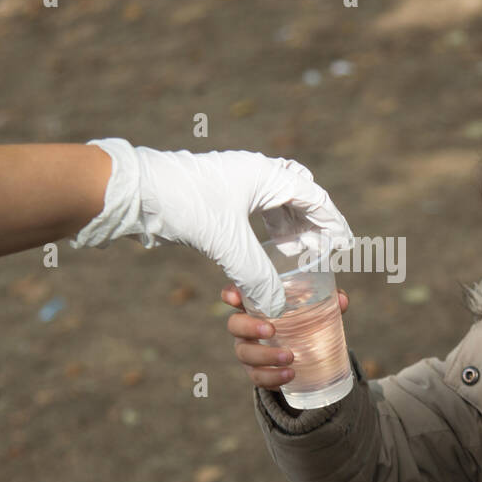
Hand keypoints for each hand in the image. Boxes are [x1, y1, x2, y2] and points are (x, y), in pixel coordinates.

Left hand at [71, 141, 352, 317]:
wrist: (137, 191)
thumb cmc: (184, 206)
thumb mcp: (226, 244)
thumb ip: (256, 276)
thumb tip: (275, 308)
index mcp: (266, 175)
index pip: (313, 199)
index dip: (332, 224)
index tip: (345, 248)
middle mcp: (256, 173)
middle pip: (299, 196)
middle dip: (313, 226)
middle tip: (320, 253)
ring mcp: (237, 180)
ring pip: (277, 202)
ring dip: (291, 228)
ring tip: (296, 255)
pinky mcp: (220, 193)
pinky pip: (258, 208)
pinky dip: (269, 228)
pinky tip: (267, 248)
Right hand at [222, 283, 349, 390]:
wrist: (303, 354)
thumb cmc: (302, 321)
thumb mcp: (314, 309)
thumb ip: (327, 302)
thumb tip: (341, 300)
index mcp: (256, 305)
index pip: (235, 295)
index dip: (230, 294)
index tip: (235, 297)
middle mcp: (246, 326)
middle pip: (235, 324)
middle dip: (249, 327)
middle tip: (271, 330)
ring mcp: (248, 350)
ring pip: (245, 353)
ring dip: (265, 356)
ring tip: (290, 358)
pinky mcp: (256, 371)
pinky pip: (257, 377)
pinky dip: (272, 377)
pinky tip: (289, 375)